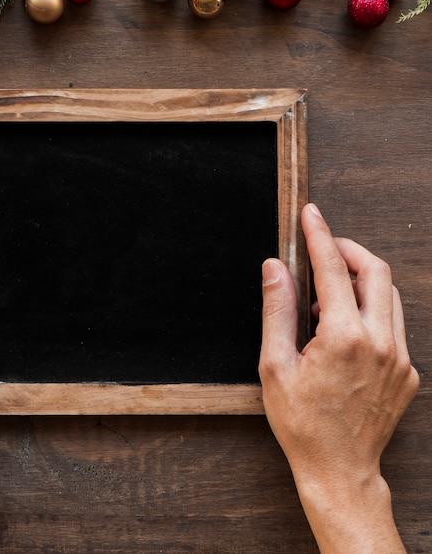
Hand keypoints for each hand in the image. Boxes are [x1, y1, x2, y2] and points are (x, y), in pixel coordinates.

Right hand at [259, 203, 418, 553]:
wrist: (339, 469)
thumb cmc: (301, 422)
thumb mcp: (275, 365)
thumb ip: (277, 310)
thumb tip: (275, 268)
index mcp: (343, 338)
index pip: (332, 269)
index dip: (319, 235)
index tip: (312, 214)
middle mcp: (380, 342)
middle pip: (375, 271)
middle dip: (349, 249)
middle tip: (323, 247)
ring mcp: (400, 358)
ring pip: (389, 294)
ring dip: (360, 280)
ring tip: (326, 298)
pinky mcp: (408, 371)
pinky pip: (393, 323)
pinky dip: (369, 310)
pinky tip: (342, 329)